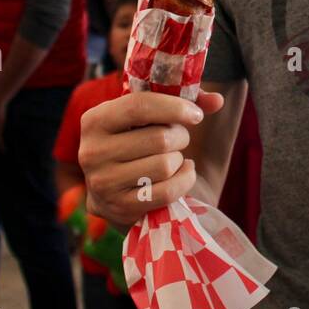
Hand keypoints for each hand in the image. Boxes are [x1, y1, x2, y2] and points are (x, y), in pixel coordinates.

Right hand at [78, 89, 223, 228]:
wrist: (114, 191)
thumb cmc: (136, 142)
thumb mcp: (148, 117)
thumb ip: (183, 101)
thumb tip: (217, 100)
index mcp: (94, 120)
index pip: (139, 105)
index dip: (175, 107)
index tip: (196, 115)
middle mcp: (92, 151)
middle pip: (159, 138)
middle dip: (180, 138)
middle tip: (179, 140)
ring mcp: (103, 182)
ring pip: (165, 165)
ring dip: (179, 160)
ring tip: (173, 158)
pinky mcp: (119, 207)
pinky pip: (168, 191)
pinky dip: (184, 181)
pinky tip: (181, 174)